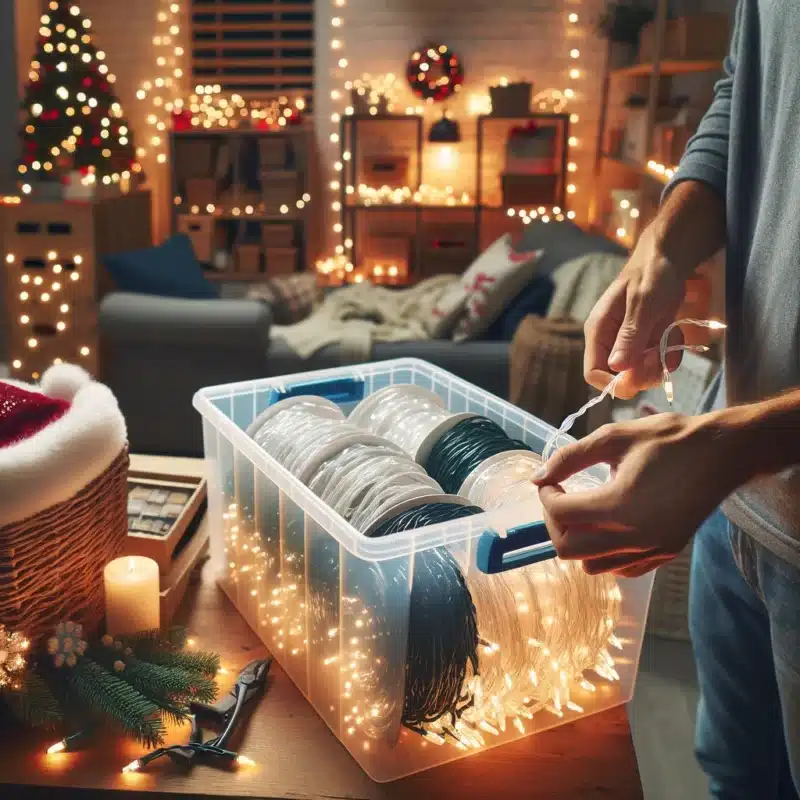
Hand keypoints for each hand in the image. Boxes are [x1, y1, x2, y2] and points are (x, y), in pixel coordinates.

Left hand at [533, 413, 742, 576]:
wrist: (721, 453)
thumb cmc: (667, 439)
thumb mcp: (613, 438)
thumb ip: (570, 458)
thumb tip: (538, 476)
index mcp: (619, 506)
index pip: (561, 514)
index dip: (546, 496)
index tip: (550, 481)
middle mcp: (635, 536)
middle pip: (568, 550)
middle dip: (554, 523)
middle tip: (560, 499)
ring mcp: (652, 549)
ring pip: (592, 566)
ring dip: (578, 541)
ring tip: (583, 512)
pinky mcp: (665, 553)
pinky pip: (621, 568)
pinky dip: (604, 554)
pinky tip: (607, 526)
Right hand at [584, 225, 688, 399]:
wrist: (669, 258)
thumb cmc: (652, 275)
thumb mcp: (643, 303)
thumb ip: (630, 335)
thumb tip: (616, 368)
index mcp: (598, 331)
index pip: (593, 372)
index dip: (613, 383)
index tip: (638, 377)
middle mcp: (609, 342)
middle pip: (618, 378)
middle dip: (642, 374)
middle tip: (660, 355)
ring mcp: (628, 344)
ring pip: (639, 374)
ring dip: (658, 365)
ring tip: (669, 340)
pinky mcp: (645, 343)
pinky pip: (656, 364)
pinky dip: (669, 357)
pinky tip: (674, 335)